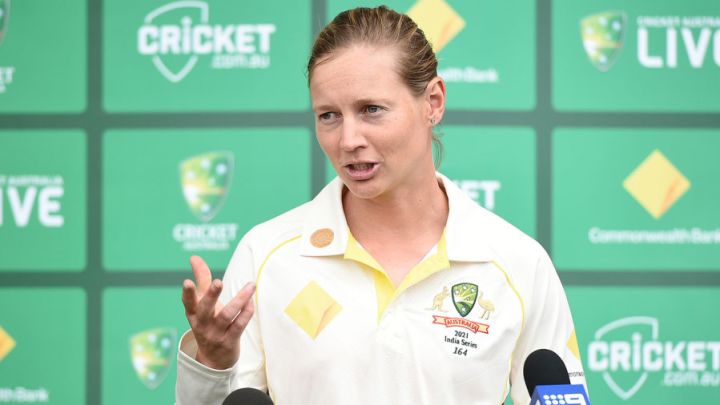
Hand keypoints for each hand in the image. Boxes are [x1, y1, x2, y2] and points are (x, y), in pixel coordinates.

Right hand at [181, 255, 255, 369]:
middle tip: (218, 282)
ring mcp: (216, 333)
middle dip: (211, 295)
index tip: (186, 282)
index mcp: (194, 314)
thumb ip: (201, 279)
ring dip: (240, 300)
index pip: (188, 303)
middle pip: (206, 309)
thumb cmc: (208, 323)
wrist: (213, 360)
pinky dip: (246, 312)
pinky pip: (239, 325)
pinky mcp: (230, 341)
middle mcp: (203, 324)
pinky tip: (251, 301)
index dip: (187, 293)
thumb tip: (194, 257)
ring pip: (227, 315)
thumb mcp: (202, 304)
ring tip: (251, 285)